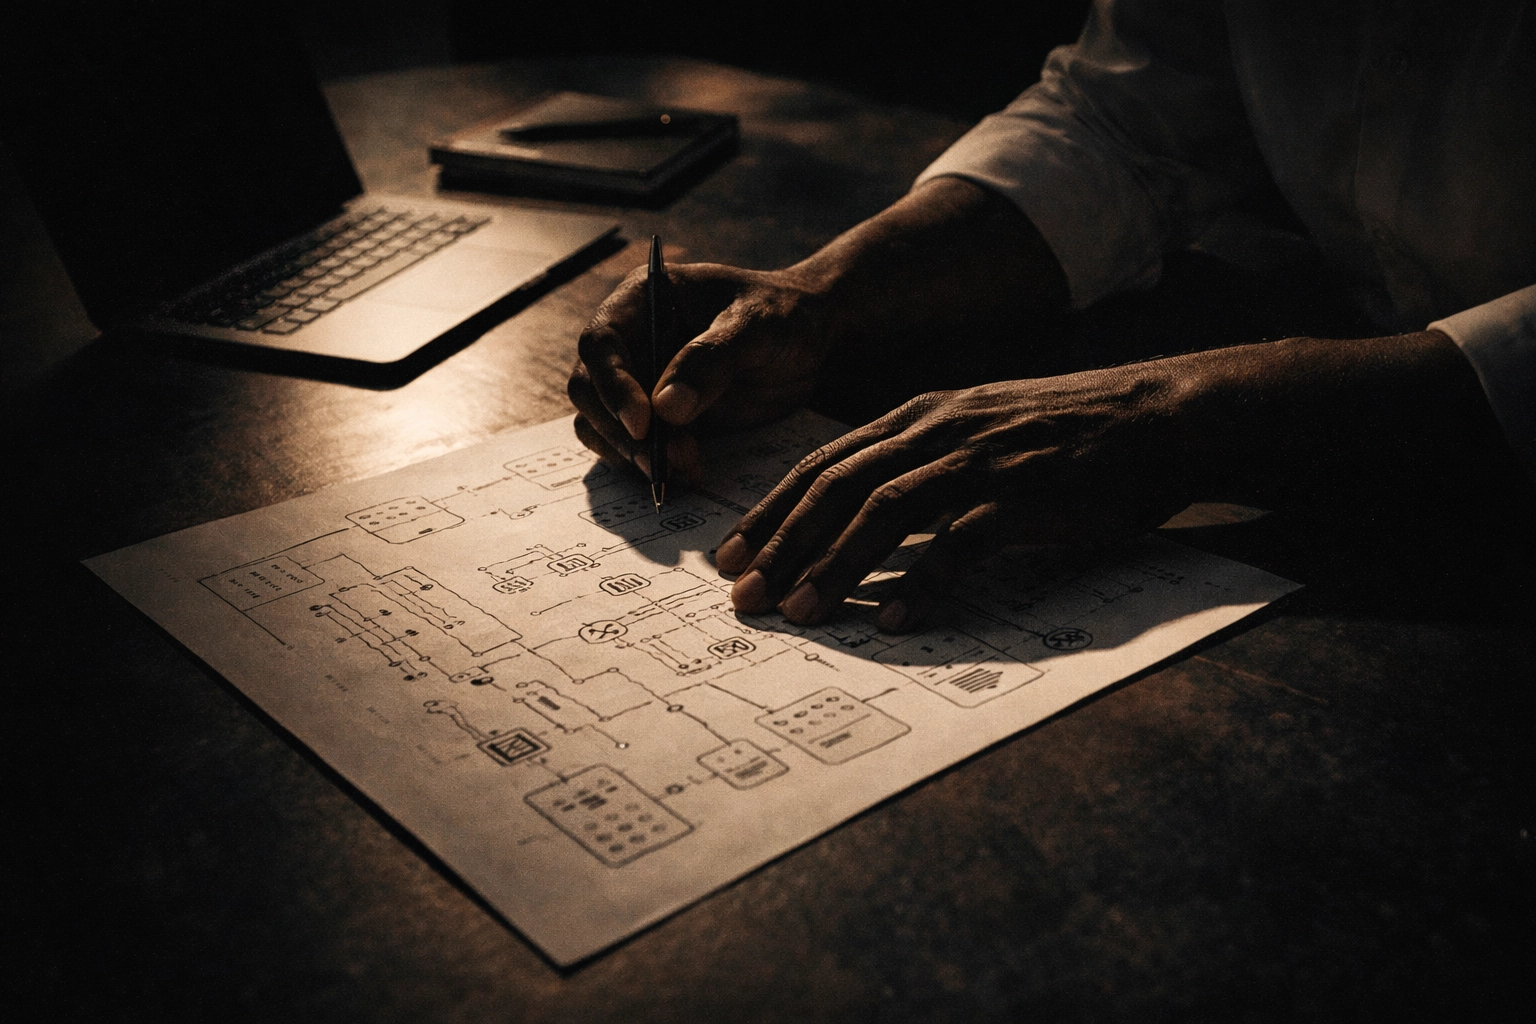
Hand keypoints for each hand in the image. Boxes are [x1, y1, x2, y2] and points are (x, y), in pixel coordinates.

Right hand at [568, 260, 835, 481]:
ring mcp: (637, 381)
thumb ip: (712, 359)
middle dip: (620, 431)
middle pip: (589, 390)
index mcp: (642, 299)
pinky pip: (629, 448)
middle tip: (661, 461)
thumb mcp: (756, 326)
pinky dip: (649, 467)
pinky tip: (686, 474)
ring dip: (632, 455)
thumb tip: (665, 409)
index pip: (600, 342)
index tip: (644, 425)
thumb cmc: (782, 315)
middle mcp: (629, 340)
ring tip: (684, 469)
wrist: (807, 340)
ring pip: (600, 424)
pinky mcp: (654, 418)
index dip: (612, 385)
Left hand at [715, 367, 1196, 631]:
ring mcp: (982, 462)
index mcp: (919, 416)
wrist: (1156, 417)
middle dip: (781, 544)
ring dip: (834, 564)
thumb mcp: (976, 427)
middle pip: (838, 488)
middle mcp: (939, 432)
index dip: (770, 511)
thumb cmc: (1062, 432)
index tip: (729, 556)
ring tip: (797, 612)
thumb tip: (857, 514)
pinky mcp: (1027, 496)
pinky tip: (892, 619)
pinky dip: (922, 582)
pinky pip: (962, 543)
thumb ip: (918, 461)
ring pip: (885, 512)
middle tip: (742, 596)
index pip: (823, 464)